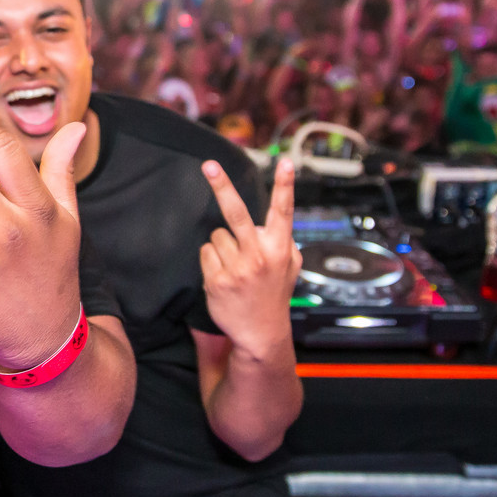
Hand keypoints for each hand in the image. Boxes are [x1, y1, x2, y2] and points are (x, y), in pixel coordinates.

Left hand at [199, 158, 300, 357]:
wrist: (260, 334)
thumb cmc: (274, 295)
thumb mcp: (290, 267)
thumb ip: (285, 242)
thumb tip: (273, 223)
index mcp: (279, 249)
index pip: (284, 212)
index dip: (286, 186)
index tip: (287, 162)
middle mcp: (259, 256)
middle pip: (236, 213)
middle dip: (222, 186)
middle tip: (208, 164)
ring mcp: (237, 269)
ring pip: (217, 235)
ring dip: (222, 246)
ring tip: (235, 267)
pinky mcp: (217, 280)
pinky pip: (206, 253)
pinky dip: (211, 260)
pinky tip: (224, 276)